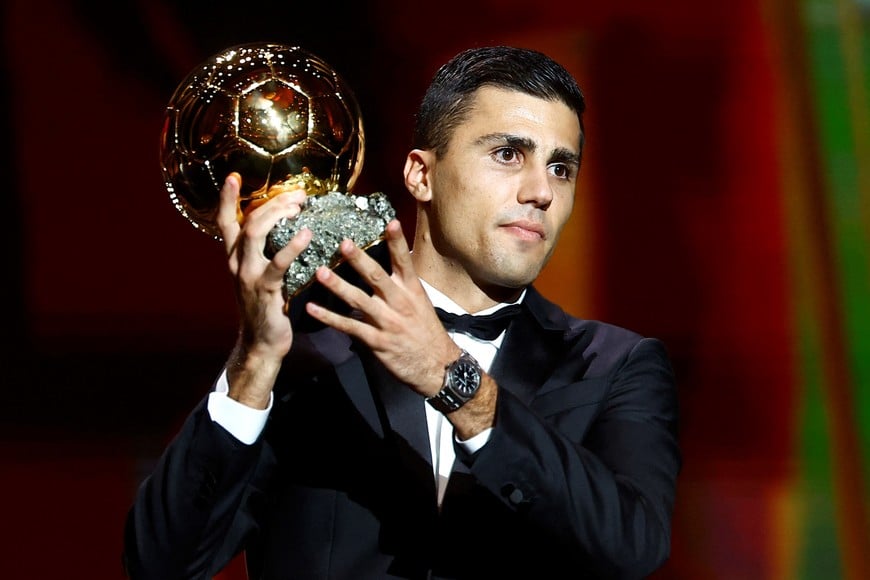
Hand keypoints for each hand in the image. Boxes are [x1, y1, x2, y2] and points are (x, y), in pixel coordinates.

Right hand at [216, 173, 311, 407]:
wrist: (262, 343)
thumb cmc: (267, 307)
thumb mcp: (261, 276)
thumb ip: (267, 254)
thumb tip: (291, 228)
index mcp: (235, 257)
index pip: (226, 222)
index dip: (227, 199)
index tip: (233, 176)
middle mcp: (236, 263)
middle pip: (248, 221)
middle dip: (272, 202)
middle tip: (297, 194)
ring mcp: (248, 275)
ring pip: (256, 234)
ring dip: (278, 215)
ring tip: (299, 206)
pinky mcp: (264, 289)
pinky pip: (278, 263)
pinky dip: (292, 246)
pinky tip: (306, 235)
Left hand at [305, 220, 460, 397]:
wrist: (437, 366)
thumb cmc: (427, 332)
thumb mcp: (420, 304)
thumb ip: (400, 287)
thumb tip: (383, 269)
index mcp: (412, 290)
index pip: (404, 261)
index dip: (397, 241)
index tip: (391, 222)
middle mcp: (400, 303)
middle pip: (377, 276)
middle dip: (359, 259)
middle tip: (343, 243)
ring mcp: (388, 322)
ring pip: (359, 300)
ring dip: (338, 286)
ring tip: (319, 272)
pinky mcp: (377, 341)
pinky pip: (350, 327)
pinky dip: (329, 318)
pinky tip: (312, 309)